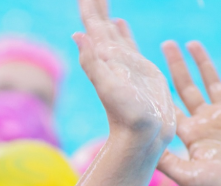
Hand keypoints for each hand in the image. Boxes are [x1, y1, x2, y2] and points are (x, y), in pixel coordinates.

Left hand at [74, 0, 175, 143]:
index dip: (89, 6)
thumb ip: (92, 63)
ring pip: (112, 30)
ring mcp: (125, 62)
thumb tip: (78, 35)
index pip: (92, 24)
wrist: (142, 137)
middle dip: (95, 5)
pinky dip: (122, 30)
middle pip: (99, 23)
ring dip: (105, 14)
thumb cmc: (127, 116)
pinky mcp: (140, 69)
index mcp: (103, 57)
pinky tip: (119, 22)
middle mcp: (110, 57)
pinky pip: (127, 42)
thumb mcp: (109, 88)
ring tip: (101, 0)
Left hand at [157, 42, 220, 185]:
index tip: (146, 70)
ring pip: (213, 83)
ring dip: (203, 63)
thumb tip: (144, 150)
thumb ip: (168, 163)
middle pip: (187, 88)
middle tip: (166, 45)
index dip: (159, 89)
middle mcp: (206, 122)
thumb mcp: (189, 177)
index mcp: (190, 134)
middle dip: (176, 67)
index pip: (170, 106)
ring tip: (192, 44)